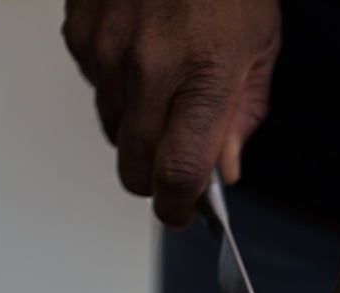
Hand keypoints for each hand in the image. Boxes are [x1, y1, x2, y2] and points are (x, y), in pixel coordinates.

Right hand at [62, 0, 280, 226]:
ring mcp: (107, 49)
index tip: (182, 215)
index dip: (178, 208)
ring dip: (136, 130)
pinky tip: (141, 58)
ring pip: (112, 130)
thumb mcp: (259, 50)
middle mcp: (148, 67)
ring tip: (166, 91)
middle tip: (175, 170)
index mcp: (203, 76)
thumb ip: (242, 118)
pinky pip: (94, 86)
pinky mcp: (80, 30)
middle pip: (135, 166)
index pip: (178, 174)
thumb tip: (224, 171)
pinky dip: (116, 87)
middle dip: (155, 180)